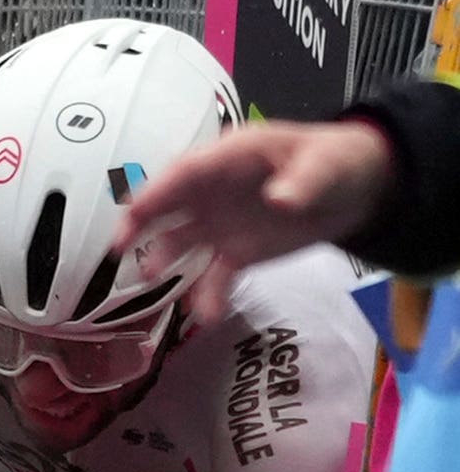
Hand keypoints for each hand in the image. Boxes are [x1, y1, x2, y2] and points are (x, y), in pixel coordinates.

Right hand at [116, 119, 393, 318]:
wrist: (354, 192)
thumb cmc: (335, 163)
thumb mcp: (327, 165)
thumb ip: (304, 182)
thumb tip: (279, 200)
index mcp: (232, 158)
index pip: (187, 171)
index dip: (159, 189)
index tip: (134, 209)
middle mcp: (213, 191)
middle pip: (168, 204)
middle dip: (140, 222)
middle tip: (117, 244)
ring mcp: (219, 223)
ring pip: (181, 241)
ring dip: (163, 259)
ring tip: (150, 278)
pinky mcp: (234, 252)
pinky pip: (215, 274)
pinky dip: (208, 294)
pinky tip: (205, 314)